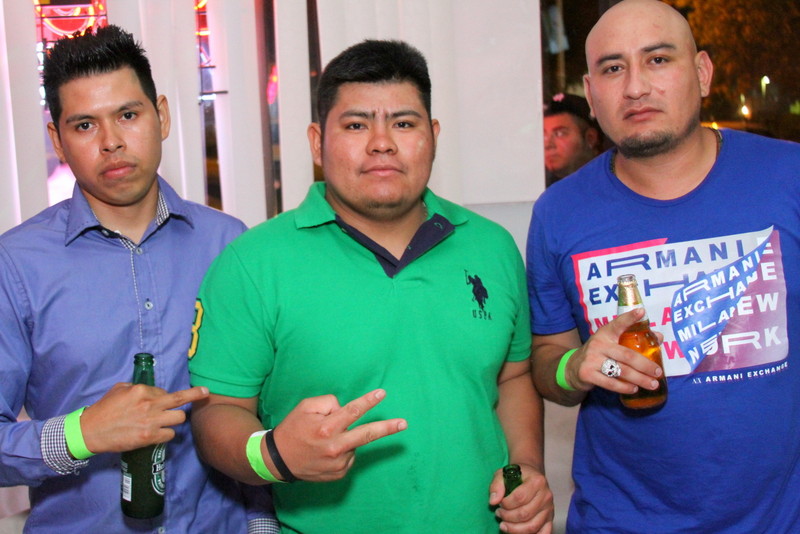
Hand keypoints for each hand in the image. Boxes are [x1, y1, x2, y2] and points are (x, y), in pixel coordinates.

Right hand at [80, 383, 208, 453]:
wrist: (90, 432)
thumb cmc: (103, 409)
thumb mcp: (119, 390)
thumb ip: (137, 388)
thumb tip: (151, 391)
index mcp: (141, 390)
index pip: (164, 391)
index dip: (163, 397)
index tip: (161, 401)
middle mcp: (149, 404)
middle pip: (180, 399)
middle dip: (194, 395)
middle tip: (205, 392)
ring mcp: (150, 421)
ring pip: (179, 418)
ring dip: (175, 419)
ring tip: (167, 421)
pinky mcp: (149, 437)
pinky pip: (170, 435)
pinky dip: (166, 434)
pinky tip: (158, 434)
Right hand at [272, 389, 406, 481]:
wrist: (278, 460)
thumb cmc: (293, 429)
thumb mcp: (305, 407)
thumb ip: (328, 403)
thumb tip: (345, 409)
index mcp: (326, 428)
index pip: (353, 411)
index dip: (369, 401)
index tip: (382, 394)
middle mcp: (335, 446)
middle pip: (367, 434)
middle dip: (387, 428)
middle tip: (403, 423)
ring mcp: (338, 462)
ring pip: (355, 444)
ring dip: (348, 438)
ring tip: (326, 440)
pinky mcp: (339, 473)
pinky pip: (349, 457)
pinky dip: (344, 451)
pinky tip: (328, 452)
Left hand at [489, 463, 552, 532]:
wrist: (532, 476)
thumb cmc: (518, 475)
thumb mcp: (503, 473)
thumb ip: (496, 485)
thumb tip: (493, 501)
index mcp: (536, 481)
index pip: (519, 498)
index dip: (506, 504)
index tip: (499, 503)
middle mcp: (546, 496)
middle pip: (525, 514)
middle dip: (507, 517)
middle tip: (499, 513)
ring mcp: (549, 509)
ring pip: (532, 527)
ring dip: (514, 529)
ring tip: (504, 524)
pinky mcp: (550, 519)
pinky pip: (543, 533)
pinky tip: (517, 532)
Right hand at [566, 308, 662, 393]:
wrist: (573, 367)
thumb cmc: (599, 353)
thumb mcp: (612, 342)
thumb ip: (632, 339)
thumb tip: (658, 337)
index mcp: (606, 333)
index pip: (618, 324)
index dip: (629, 318)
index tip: (641, 312)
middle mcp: (598, 344)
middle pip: (627, 355)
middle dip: (645, 365)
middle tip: (658, 372)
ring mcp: (592, 359)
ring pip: (621, 371)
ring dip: (640, 379)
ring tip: (652, 384)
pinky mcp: (587, 374)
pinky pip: (610, 383)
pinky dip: (625, 387)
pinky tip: (634, 388)